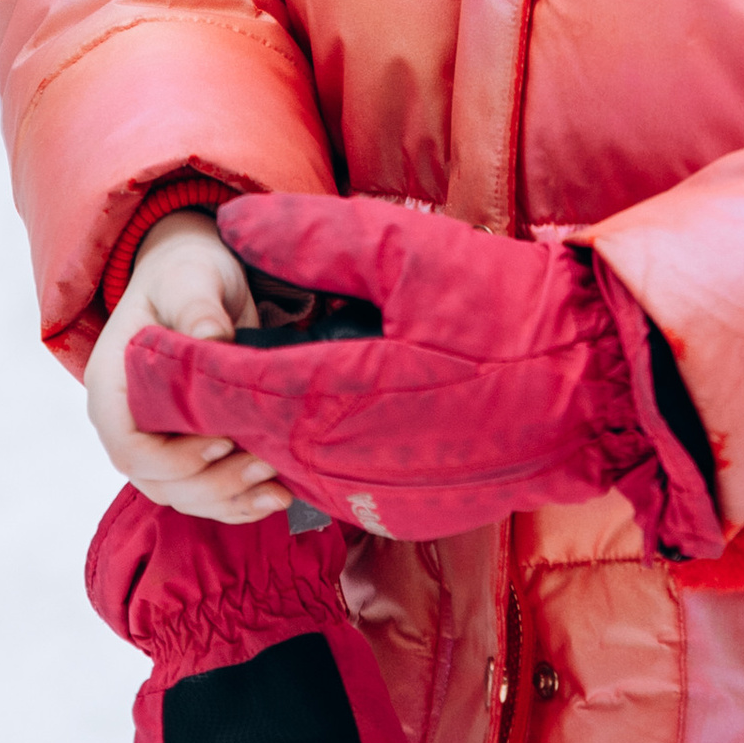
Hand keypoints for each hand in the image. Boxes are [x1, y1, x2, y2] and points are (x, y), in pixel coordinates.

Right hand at [86, 207, 290, 523]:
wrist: (193, 283)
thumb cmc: (184, 277)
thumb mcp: (188, 279)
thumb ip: (196, 306)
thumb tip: (212, 337)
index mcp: (111, 386)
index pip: (128, 447)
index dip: (173, 458)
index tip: (222, 440)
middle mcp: (126, 424)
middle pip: (158, 482)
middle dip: (214, 484)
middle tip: (266, 465)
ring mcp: (155, 442)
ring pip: (184, 495)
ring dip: (230, 499)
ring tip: (279, 489)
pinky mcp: (186, 449)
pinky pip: (205, 493)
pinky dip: (239, 503)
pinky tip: (277, 496)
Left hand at [125, 192, 724, 558]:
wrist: (601, 394)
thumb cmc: (512, 314)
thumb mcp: (409, 252)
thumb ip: (312, 237)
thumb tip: (238, 227)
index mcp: (326, 398)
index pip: (209, 390)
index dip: (167, 366)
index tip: (142, 338)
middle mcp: (334, 464)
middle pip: (238, 431)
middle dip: (215, 391)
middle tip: (204, 343)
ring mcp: (368, 499)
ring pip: (282, 457)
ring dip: (273, 416)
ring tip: (292, 362)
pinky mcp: (399, 515)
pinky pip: (332, 478)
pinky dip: (324, 441)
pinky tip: (357, 397)